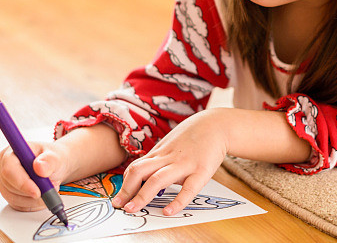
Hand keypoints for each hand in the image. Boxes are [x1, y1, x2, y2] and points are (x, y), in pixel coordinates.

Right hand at [0, 141, 70, 211]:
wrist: (55, 167)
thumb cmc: (52, 159)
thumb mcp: (56, 156)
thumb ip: (50, 161)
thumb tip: (40, 167)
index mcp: (11, 153)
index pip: (9, 170)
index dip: (22, 182)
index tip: (37, 192)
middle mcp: (3, 167)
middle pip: (10, 186)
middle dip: (32, 192)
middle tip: (52, 187)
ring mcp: (4, 182)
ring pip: (14, 198)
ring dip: (34, 199)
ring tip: (50, 188)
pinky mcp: (9, 194)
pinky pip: (18, 205)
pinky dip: (33, 204)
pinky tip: (43, 195)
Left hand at [111, 109, 228, 215]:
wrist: (218, 125)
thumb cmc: (193, 136)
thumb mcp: (171, 143)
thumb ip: (159, 158)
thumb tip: (144, 176)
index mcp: (160, 152)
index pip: (135, 168)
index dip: (125, 184)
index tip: (120, 197)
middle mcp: (168, 158)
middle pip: (139, 172)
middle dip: (126, 190)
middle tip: (119, 205)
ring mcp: (184, 164)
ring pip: (157, 180)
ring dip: (141, 196)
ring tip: (132, 209)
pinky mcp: (201, 171)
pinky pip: (187, 189)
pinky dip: (176, 202)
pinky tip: (168, 212)